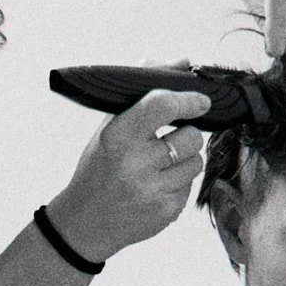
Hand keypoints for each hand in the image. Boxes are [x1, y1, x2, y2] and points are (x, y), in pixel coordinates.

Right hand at [48, 88, 209, 263]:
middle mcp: (134, 164)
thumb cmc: (98, 169)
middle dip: (187, 135)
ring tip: (159, 166)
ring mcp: (152, 191)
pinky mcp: (166, 213)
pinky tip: (155, 187)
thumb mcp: (109, 129)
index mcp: (117, 136)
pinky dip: (178, 184)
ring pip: (197, 162)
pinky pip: (190, 187)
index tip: (201, 100)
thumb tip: (181, 63)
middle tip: (168, 141)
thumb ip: (142, 94)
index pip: (161, 106)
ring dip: (184, 160)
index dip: (188, 99)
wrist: (84, 223)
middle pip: (191, 136)